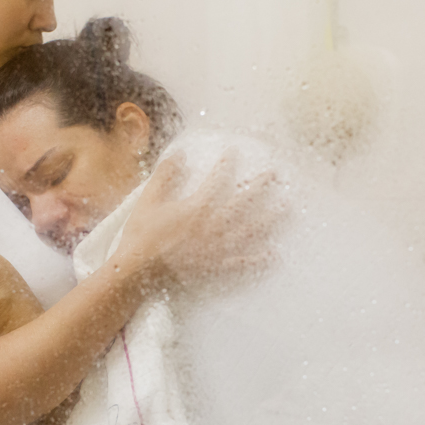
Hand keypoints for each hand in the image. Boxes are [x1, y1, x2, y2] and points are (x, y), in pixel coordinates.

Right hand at [114, 148, 287, 291]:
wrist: (137, 273)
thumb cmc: (141, 237)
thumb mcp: (149, 201)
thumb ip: (165, 176)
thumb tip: (178, 154)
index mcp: (197, 208)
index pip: (216, 180)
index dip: (226, 164)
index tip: (234, 152)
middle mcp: (212, 226)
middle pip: (242, 202)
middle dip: (259, 186)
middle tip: (275, 174)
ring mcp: (217, 249)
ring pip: (249, 231)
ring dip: (270, 218)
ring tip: (286, 208)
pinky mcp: (215, 268)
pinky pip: (242, 263)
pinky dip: (259, 260)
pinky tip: (274, 255)